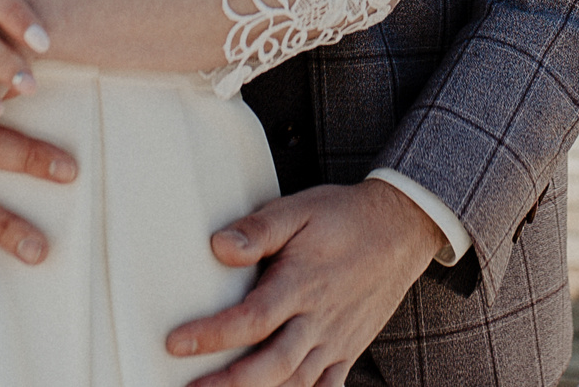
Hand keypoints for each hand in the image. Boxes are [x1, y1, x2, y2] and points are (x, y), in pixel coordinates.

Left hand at [165, 182, 442, 386]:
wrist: (403, 229)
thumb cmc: (346, 217)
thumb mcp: (299, 209)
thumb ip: (258, 230)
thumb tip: (218, 247)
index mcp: (301, 284)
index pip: (251, 319)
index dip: (211, 335)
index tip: (175, 343)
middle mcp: (318, 319)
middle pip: (271, 365)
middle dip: (228, 383)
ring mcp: (335, 340)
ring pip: (296, 383)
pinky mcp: (347, 350)